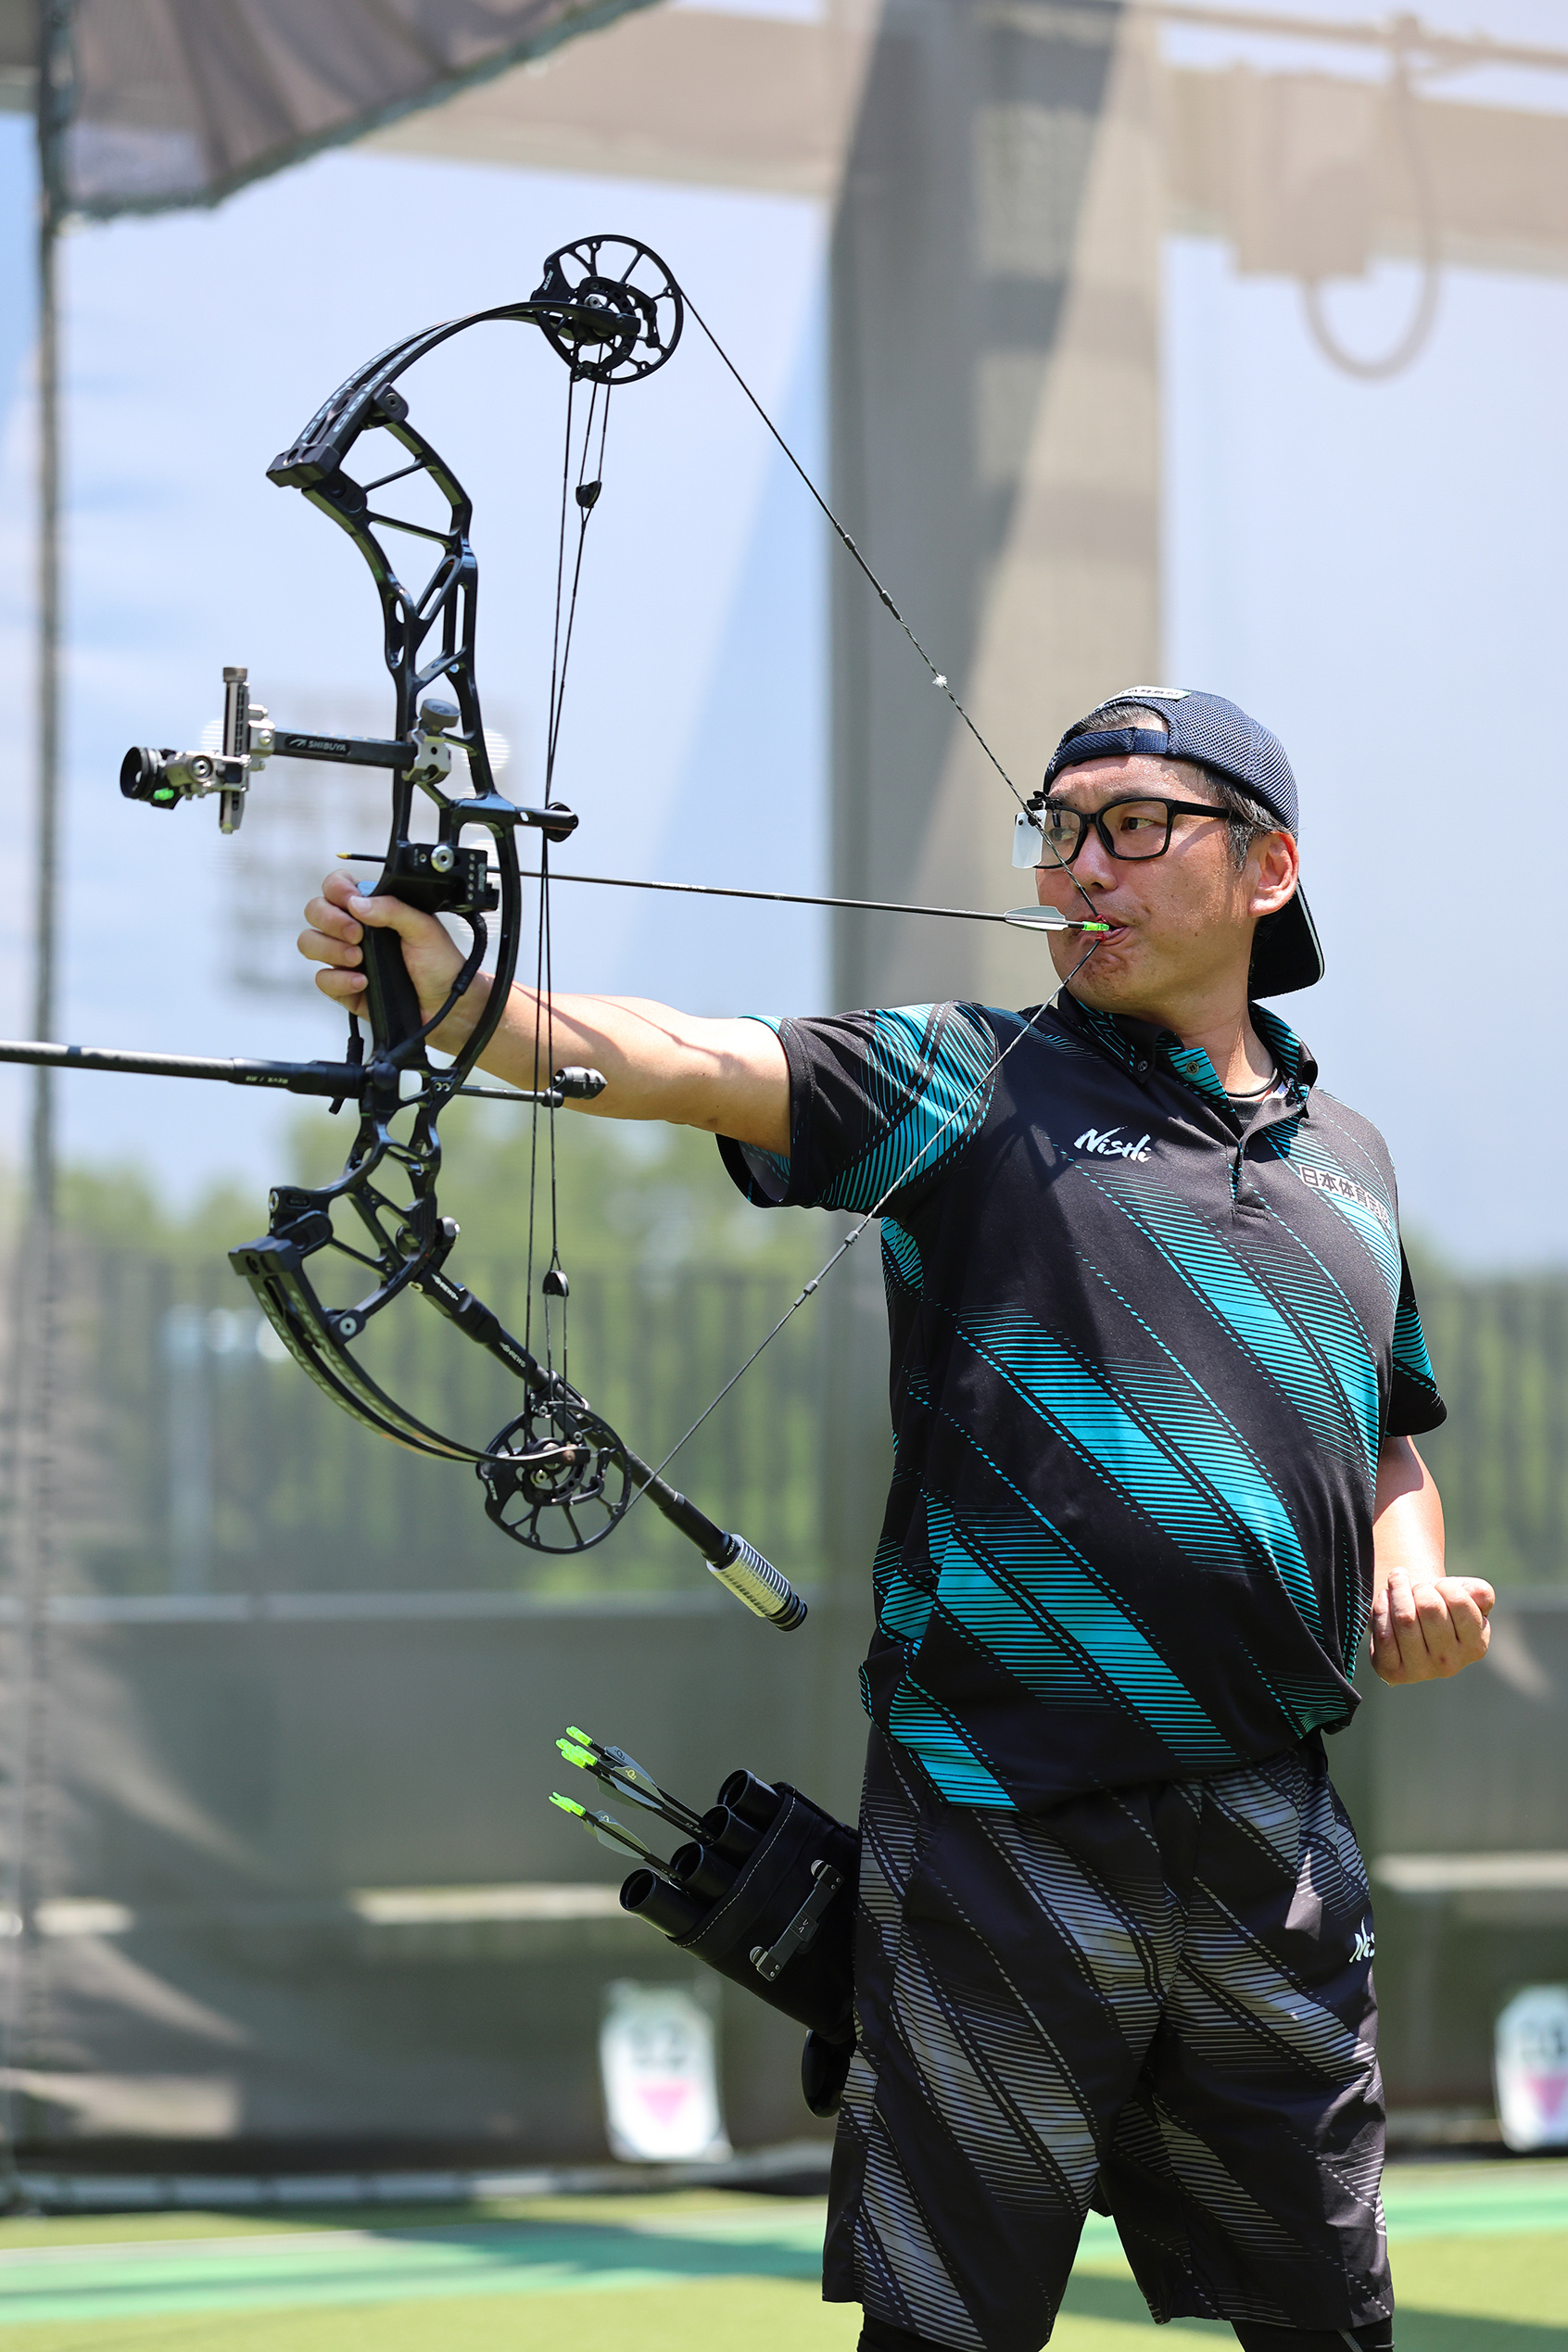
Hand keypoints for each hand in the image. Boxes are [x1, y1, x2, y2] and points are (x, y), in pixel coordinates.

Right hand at [298, 868, 479, 1048]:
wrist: (447, 1006)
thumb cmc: (440, 964)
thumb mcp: (425, 928)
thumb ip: (393, 909)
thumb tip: (357, 903)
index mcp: (372, 909)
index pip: (336, 887)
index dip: (337, 890)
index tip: (352, 903)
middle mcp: (353, 930)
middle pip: (314, 911)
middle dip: (330, 920)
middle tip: (357, 934)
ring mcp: (345, 958)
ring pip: (309, 943)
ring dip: (330, 948)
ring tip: (358, 958)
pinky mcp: (344, 987)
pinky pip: (322, 979)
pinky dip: (339, 980)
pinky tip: (362, 982)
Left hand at [1370, 1570, 1493, 1683]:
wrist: (1408, 1620)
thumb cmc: (1440, 1605)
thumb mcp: (1465, 1595)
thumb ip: (1480, 1592)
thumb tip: (1479, 1596)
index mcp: (1475, 1646)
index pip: (1459, 1602)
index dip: (1444, 1585)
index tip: (1438, 1586)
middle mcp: (1451, 1664)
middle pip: (1429, 1607)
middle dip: (1420, 1588)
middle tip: (1416, 1587)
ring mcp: (1421, 1671)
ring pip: (1404, 1618)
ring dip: (1398, 1591)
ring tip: (1397, 1582)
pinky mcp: (1392, 1672)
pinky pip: (1384, 1634)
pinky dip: (1381, 1607)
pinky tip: (1385, 1598)